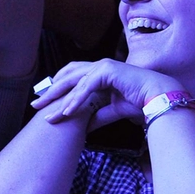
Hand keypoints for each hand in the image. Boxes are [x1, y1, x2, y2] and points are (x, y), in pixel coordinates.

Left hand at [31, 59, 174, 130]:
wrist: (158, 98)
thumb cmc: (140, 102)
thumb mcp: (112, 110)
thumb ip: (97, 115)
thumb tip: (84, 127)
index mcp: (101, 73)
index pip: (72, 77)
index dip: (57, 88)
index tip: (44, 102)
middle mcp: (100, 67)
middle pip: (68, 76)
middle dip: (51, 91)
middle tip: (36, 105)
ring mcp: (103, 66)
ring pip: (74, 81)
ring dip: (59, 98)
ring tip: (48, 113)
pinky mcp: (108, 70)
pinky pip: (86, 86)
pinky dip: (76, 99)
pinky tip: (67, 112)